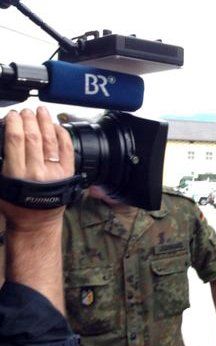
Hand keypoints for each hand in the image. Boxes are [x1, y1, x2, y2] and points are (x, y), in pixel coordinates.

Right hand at [1, 107, 73, 230]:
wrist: (37, 222)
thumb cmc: (16, 204)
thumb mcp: (0, 183)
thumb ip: (1, 161)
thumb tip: (5, 136)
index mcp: (16, 173)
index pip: (15, 140)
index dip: (14, 123)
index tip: (12, 115)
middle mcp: (36, 171)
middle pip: (33, 136)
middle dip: (29, 119)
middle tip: (26, 111)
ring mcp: (54, 172)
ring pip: (50, 140)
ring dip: (45, 122)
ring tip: (41, 111)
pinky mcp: (67, 173)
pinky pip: (66, 149)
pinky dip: (62, 135)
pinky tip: (56, 125)